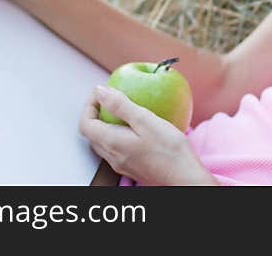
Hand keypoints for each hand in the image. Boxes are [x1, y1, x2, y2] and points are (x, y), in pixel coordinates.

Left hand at [79, 86, 216, 185]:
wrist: (185, 179)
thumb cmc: (169, 150)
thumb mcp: (146, 120)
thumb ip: (121, 105)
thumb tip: (100, 92)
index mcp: (112, 144)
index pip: (85, 124)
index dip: (89, 106)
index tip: (102, 93)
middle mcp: (112, 157)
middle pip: (91, 134)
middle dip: (96, 114)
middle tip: (110, 99)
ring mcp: (121, 165)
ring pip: (103, 143)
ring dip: (106, 125)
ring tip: (122, 111)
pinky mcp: (132, 168)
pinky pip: (116, 149)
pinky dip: (117, 135)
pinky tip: (135, 129)